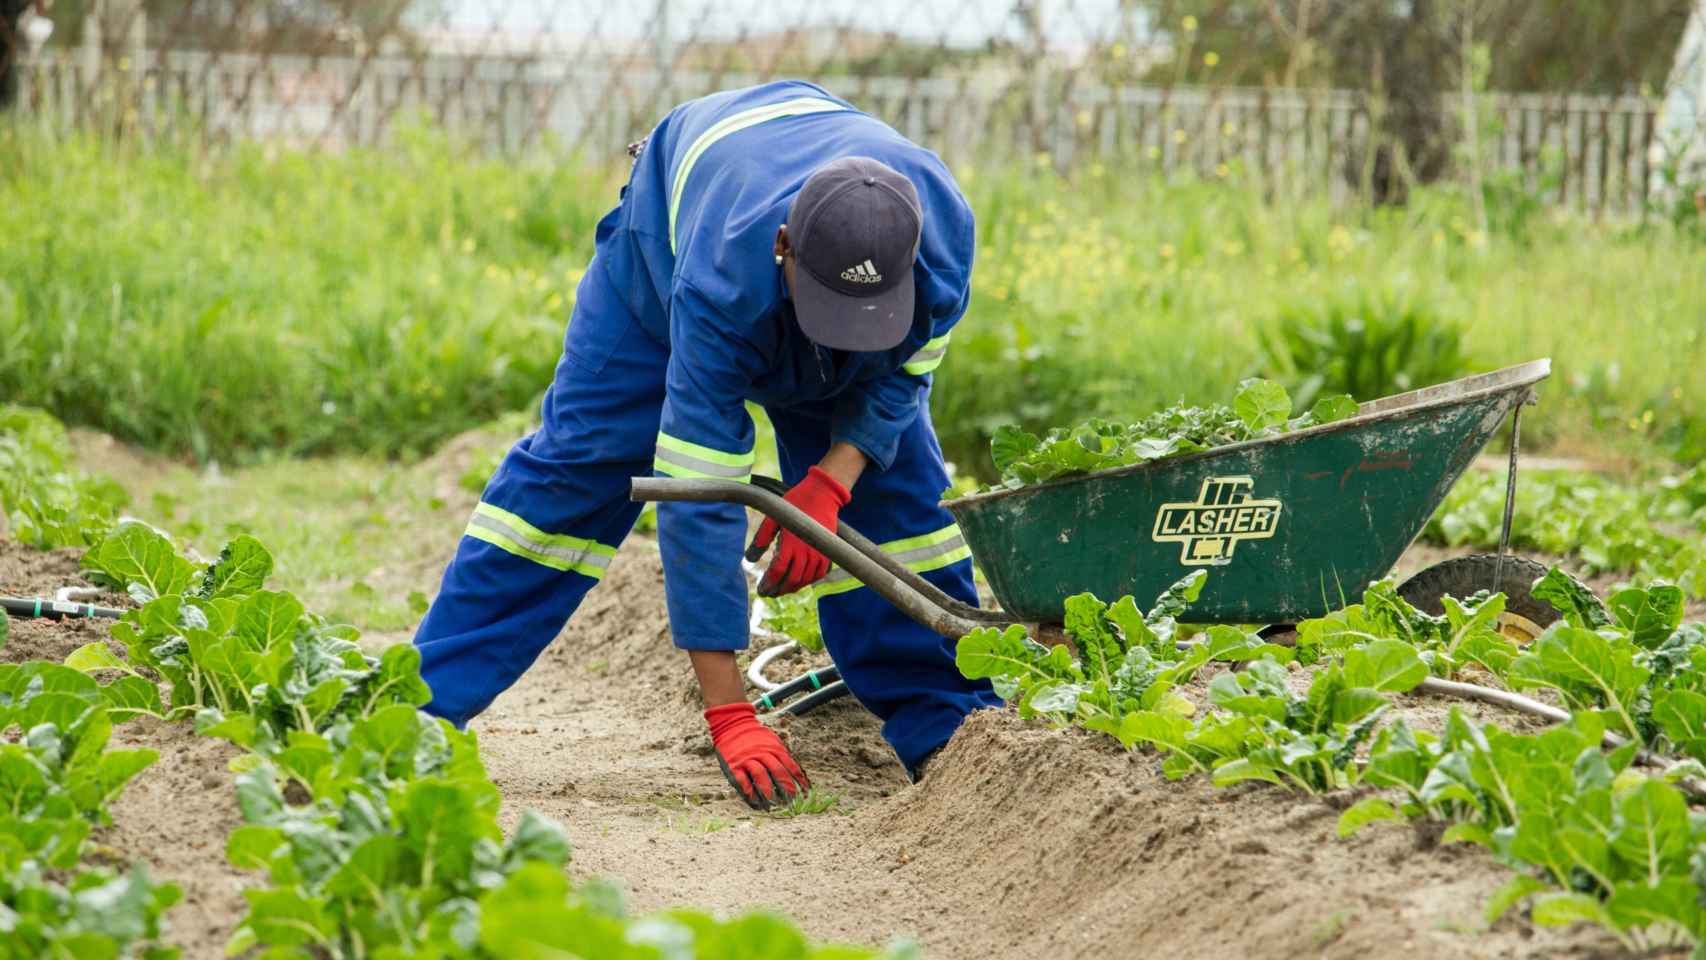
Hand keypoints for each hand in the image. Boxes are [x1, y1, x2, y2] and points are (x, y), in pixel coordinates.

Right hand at [704, 702, 807, 808]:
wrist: (732, 723)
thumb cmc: (755, 735)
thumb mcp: (772, 740)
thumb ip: (781, 754)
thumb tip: (795, 772)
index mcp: (774, 747)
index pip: (790, 765)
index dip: (798, 780)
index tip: (804, 792)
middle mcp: (762, 753)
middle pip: (777, 771)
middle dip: (785, 787)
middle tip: (791, 801)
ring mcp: (747, 759)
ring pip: (760, 776)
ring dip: (767, 791)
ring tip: (773, 803)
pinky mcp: (733, 765)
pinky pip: (742, 780)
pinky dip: (749, 792)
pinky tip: (754, 801)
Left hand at [745, 465, 849, 595]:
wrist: (822, 494)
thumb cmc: (795, 502)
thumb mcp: (773, 517)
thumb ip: (761, 538)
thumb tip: (750, 559)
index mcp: (791, 543)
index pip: (778, 571)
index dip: (769, 583)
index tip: (761, 589)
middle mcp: (807, 551)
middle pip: (792, 580)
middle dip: (779, 589)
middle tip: (769, 593)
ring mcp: (819, 553)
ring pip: (806, 579)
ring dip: (792, 587)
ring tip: (781, 589)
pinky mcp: (827, 551)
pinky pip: (819, 574)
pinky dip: (809, 581)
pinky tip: (800, 581)